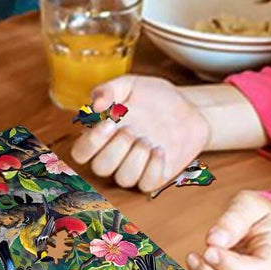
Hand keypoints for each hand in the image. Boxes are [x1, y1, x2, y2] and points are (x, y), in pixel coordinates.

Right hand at [70, 74, 209, 192]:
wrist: (189, 109)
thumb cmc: (155, 97)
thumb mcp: (130, 84)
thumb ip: (109, 89)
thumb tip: (94, 106)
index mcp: (103, 135)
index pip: (81, 152)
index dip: (90, 143)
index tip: (109, 123)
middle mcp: (115, 155)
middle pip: (100, 168)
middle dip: (115, 149)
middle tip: (132, 129)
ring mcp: (135, 168)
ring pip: (123, 179)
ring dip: (135, 158)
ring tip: (148, 139)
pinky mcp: (155, 176)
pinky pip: (146, 184)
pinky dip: (152, 168)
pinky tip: (160, 149)